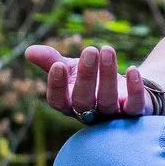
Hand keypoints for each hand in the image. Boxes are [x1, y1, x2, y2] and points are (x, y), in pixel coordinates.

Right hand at [24, 43, 151, 123]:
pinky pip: (135, 106)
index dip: (56, 86)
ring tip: (107, 49)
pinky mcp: (136, 113)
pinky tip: (133, 70)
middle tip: (90, 50)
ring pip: (108, 101)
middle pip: (84, 100)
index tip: (58, 65)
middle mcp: (90, 114)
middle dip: (86, 75)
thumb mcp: (71, 69)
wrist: (127, 90)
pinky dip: (134, 89)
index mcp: (70, 104)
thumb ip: (51, 61)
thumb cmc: (92, 80)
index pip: (58, 101)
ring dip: (108, 75)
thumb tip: (28, 51)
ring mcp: (113, 116)